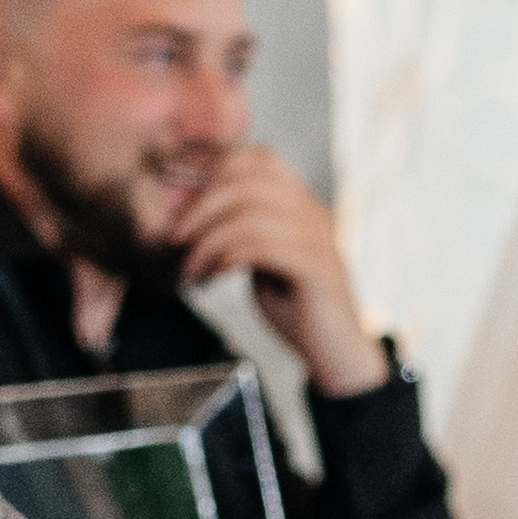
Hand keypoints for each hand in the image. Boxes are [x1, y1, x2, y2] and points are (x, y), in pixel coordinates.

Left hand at [169, 145, 386, 396]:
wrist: (339, 359)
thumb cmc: (299, 314)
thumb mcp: (265, 264)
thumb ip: (245, 236)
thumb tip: (202, 216)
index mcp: (304, 206)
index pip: (261, 159)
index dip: (215, 168)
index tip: (183, 200)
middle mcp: (314, 214)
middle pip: (251, 178)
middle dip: (203, 203)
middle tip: (177, 236)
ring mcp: (319, 240)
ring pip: (252, 213)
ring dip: (209, 238)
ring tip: (190, 266)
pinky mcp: (317, 270)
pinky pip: (263, 246)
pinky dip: (228, 257)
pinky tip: (214, 275)